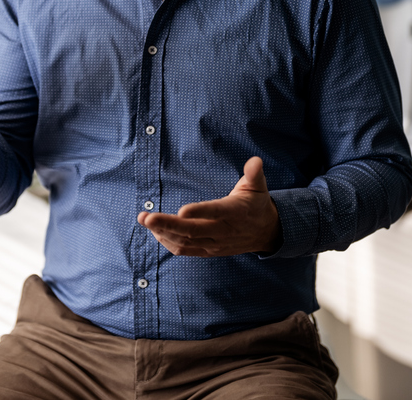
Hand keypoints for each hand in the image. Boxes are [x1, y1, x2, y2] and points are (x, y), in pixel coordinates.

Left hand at [137, 156, 282, 256]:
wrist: (266, 233)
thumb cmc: (257, 204)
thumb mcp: (258, 187)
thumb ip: (254, 173)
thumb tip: (255, 160)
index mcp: (234, 212)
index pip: (216, 212)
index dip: (199, 212)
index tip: (181, 210)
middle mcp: (223, 230)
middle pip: (193, 231)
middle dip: (167, 224)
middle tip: (147, 217)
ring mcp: (214, 243)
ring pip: (186, 242)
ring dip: (163, 233)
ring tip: (145, 220)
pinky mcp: (209, 250)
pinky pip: (186, 250)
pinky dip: (169, 243)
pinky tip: (156, 232)